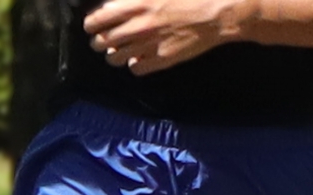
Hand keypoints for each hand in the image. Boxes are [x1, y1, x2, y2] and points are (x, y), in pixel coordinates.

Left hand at [83, 0, 251, 74]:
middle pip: (100, 43)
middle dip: (100, 41)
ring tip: (121, 49)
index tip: (94, 25)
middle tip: (105, 39)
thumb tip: (116, 2)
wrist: (221, 11)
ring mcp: (148, 46)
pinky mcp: (161, 60)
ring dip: (114, 54)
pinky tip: (140, 58)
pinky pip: (135, 69)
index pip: (96, 20)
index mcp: (136, 4)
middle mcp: (137, 27)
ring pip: (114, 59)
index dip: (91, 24)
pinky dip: (134, 65)